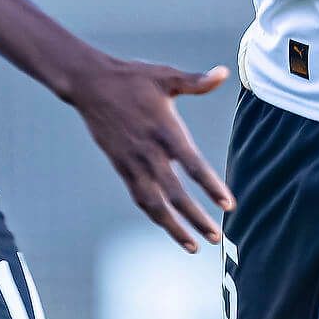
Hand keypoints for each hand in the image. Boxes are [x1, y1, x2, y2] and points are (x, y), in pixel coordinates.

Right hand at [63, 56, 235, 251]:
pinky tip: (168, 225)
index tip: (227, 205)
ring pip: (154, 204)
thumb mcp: (166, 76)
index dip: (210, 187)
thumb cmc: (133, 79)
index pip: (193, 165)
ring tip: (193, 246)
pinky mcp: (120, 166)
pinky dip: (154, 214)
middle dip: (196, 218)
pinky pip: (139, 197)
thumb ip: (196, 81)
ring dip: (173, 227)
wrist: (90, 85)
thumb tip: (222, 73)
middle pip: (175, 194)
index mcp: (165, 130)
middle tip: (215, 237)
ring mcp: (132, 162)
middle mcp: (149, 152)